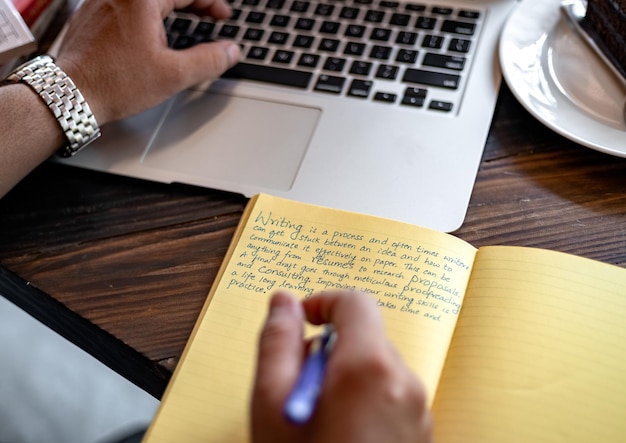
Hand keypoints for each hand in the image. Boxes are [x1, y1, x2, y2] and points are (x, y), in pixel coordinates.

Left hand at [55, 0, 239, 125]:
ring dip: (170, 6)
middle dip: (194, 3)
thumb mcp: (173, 75)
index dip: (212, 3)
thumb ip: (209, 60)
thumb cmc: (113, 83)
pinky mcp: (91, 14)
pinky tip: (153, 29)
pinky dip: (147, 12)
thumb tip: (232, 52)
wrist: (70, 94)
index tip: (224, 16)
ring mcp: (102, 2)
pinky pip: (127, 5)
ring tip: (186, 19)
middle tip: (211, 15)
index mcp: (141, 0)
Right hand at [251, 291, 432, 442]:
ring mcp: (418, 412)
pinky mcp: (421, 434)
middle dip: (328, 352)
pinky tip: (339, 437)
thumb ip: (277, 342)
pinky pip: (389, 397)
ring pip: (375, 370)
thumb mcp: (271, 405)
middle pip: (365, 338)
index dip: (322, 303)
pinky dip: (363, 402)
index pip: (355, 302)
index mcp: (369, 367)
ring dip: (343, 380)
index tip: (301, 320)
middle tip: (298, 389)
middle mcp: (404, 384)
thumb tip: (284, 303)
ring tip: (317, 423)